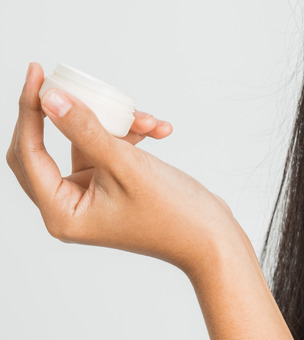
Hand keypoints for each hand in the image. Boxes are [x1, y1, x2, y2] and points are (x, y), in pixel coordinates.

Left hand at [7, 63, 235, 273]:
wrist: (213, 238)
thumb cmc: (173, 216)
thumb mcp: (126, 166)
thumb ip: (85, 131)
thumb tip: (50, 99)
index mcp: (62, 213)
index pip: (29, 153)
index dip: (29, 111)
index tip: (38, 74)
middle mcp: (71, 207)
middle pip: (47, 148)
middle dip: (71, 115)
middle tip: (70, 84)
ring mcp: (93, 197)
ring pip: (85, 145)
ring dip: (114, 126)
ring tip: (147, 120)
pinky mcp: (113, 188)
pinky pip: (108, 151)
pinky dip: (130, 137)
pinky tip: (158, 130)